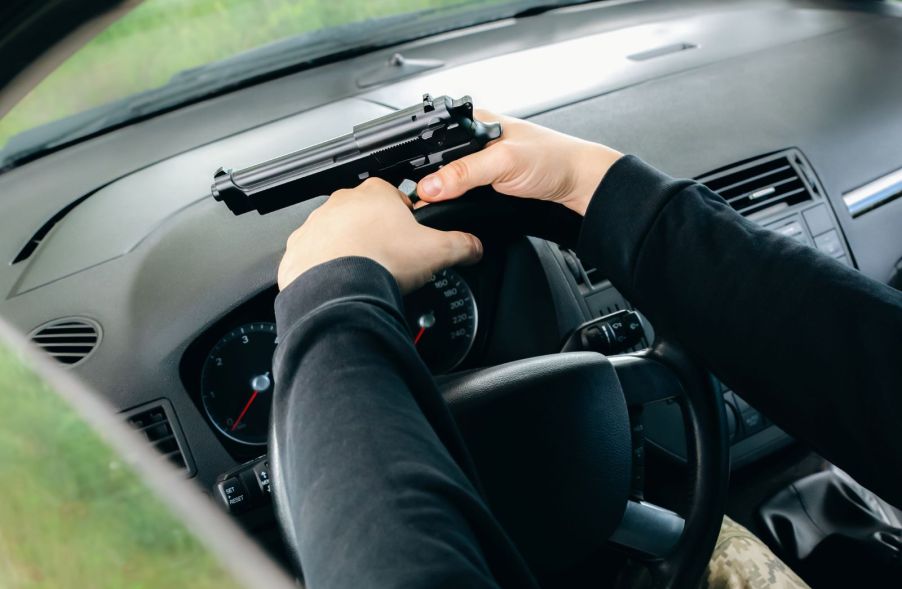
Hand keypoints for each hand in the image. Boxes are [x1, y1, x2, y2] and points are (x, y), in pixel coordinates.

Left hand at [278, 178, 482, 292]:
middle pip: (366, 215)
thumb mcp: (437, 251)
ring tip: (365, 274)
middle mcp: (342, 203)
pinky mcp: (300, 248)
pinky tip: (341, 282)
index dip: (407, 220)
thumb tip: (474, 246)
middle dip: (376, 234)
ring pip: (338, 234)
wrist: (338, 289)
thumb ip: (461, 245)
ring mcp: (317, 224)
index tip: (410, 238)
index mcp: (376, 194)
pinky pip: (314, 255)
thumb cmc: (380, 262)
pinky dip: (325, 267)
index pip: (396, 198)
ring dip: (349, 249)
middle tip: (389, 260)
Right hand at [417, 111, 622, 215]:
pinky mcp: (489, 182)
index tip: (417, 186)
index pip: (435, 138)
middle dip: (433, 181)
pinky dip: (459, 201)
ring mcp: (482, 163)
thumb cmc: (553, 159)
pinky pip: (464, 192)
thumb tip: (430, 186)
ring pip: (450, 180)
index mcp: (475, 122)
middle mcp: (476, 140)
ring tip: (441, 203)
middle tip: (428, 198)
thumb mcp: (503, 162)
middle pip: (439, 162)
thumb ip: (464, 173)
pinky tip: (459, 206)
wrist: (579, 184)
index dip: (422, 161)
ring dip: (446, 193)